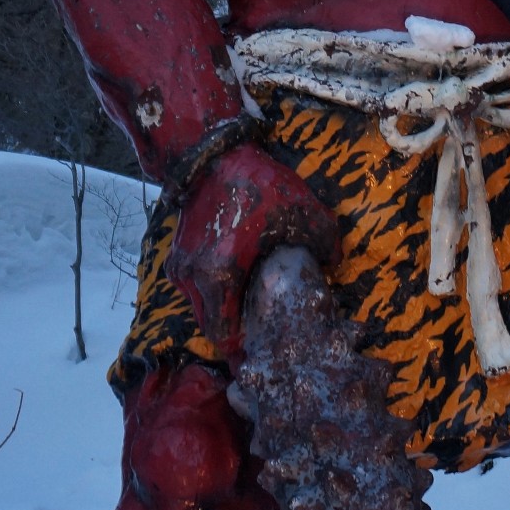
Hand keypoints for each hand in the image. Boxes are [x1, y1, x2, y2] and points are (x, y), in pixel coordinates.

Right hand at [166, 143, 339, 364]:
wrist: (211, 155)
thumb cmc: (254, 184)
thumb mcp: (302, 211)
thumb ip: (325, 242)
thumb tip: (334, 263)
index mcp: (219, 277)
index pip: (226, 337)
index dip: (245, 351)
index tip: (265, 354)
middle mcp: (192, 279)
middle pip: (213, 327)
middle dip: (236, 337)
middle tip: (262, 341)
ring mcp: (179, 267)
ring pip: (203, 308)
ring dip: (224, 315)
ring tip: (251, 315)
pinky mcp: (176, 254)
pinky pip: (195, 289)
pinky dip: (213, 295)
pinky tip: (237, 286)